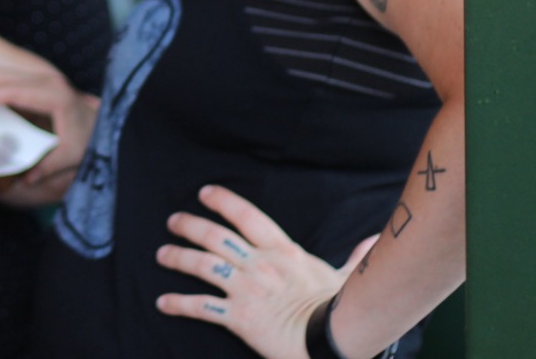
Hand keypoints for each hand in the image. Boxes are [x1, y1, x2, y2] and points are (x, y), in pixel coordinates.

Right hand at [0, 66, 99, 203]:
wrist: (98, 124)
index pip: (12, 90)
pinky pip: (2, 78)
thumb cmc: (85, 139)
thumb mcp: (71, 155)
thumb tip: (27, 178)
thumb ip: (49, 166)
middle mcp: (45, 80)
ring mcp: (38, 77)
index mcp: (54, 95)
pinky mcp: (32, 81)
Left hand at [154, 186, 377, 358]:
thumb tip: (374, 240)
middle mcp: (259, 264)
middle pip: (215, 236)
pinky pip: (201, 306)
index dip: (223, 201)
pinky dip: (179, 304)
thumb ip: (354, 257)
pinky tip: (163, 302)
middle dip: (190, 226)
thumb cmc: (341, 311)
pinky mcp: (238, 316)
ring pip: (202, 265)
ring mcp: (246, 289)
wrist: (332, 342)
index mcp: (283, 251)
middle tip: (173, 221)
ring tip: (162, 255)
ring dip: (178, 258)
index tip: (204, 193)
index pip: (246, 216)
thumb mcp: (346, 278)